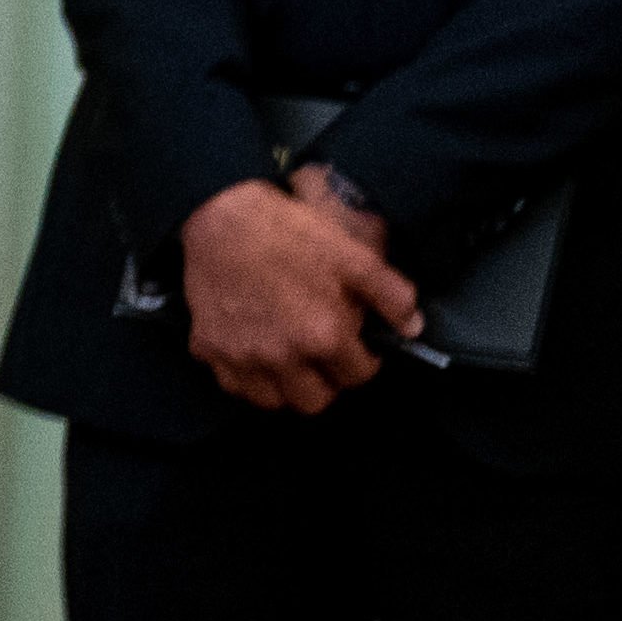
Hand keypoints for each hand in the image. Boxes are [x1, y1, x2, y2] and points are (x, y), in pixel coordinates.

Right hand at [178, 179, 417, 413]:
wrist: (223, 219)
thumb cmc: (290, 234)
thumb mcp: (355, 256)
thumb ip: (391, 295)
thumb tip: (411, 328)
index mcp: (324, 336)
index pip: (359, 375)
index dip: (365, 360)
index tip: (358, 346)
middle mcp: (283, 357)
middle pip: (316, 400)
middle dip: (327, 382)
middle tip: (325, 356)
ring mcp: (243, 357)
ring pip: (273, 401)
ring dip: (287, 387)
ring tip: (291, 361)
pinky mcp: (210, 349)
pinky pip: (233, 386)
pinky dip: (247, 378)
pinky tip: (255, 355)